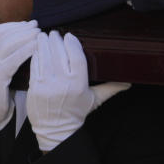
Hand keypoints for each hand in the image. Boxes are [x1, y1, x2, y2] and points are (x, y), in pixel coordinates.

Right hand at [0, 20, 38, 136]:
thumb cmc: (0, 88)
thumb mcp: (0, 67)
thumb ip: (8, 54)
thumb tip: (26, 36)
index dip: (14, 25)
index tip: (29, 23)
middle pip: (4, 36)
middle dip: (22, 28)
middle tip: (37, 26)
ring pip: (7, 45)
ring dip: (25, 37)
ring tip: (39, 34)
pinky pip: (12, 60)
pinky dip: (25, 51)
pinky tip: (36, 47)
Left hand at [28, 31, 130, 151]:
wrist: (56, 129)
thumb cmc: (76, 112)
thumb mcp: (95, 99)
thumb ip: (111, 88)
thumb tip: (129, 82)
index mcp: (79, 84)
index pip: (76, 57)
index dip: (72, 43)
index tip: (69, 36)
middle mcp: (63, 83)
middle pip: (59, 54)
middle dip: (56, 40)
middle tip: (55, 33)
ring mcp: (47, 85)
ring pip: (45, 57)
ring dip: (44, 44)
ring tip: (44, 36)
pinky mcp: (34, 88)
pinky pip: (34, 66)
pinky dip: (35, 56)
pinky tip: (37, 49)